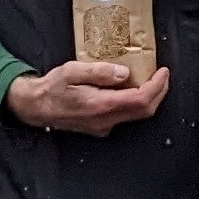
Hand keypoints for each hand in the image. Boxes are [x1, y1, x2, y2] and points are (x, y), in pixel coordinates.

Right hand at [5, 59, 170, 135]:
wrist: (35, 108)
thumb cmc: (51, 88)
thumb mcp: (72, 71)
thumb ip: (100, 72)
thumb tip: (124, 73)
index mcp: (100, 105)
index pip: (140, 100)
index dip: (157, 87)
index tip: (163, 72)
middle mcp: (105, 120)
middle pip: (144, 111)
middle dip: (158, 92)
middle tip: (162, 75)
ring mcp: (103, 126)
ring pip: (136, 115)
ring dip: (148, 98)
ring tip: (150, 79)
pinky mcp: (100, 127)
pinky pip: (124, 116)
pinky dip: (134, 103)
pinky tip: (130, 88)